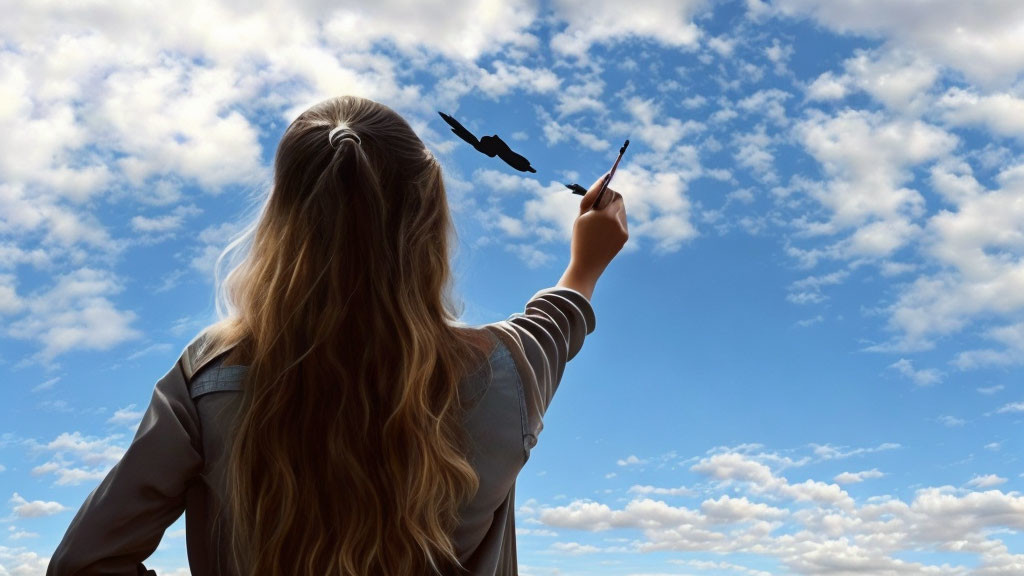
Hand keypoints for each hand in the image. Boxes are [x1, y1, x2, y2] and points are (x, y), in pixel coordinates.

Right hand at [561, 173, 628, 294]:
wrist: (587, 265)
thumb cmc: (580, 239)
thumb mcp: (581, 217)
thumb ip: (590, 197)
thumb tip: (601, 181)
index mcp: (605, 214)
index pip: (612, 193)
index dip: (606, 191)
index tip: (599, 193)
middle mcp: (617, 221)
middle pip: (619, 201)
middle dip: (611, 200)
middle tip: (600, 205)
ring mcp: (623, 230)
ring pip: (621, 212)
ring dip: (613, 212)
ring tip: (599, 222)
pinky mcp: (625, 237)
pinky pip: (621, 223)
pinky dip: (614, 223)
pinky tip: (603, 232)